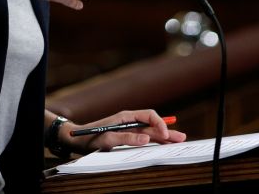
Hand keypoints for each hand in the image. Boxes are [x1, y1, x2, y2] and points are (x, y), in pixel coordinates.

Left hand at [63, 110, 185, 152]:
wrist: (77, 139)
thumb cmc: (90, 138)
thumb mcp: (107, 139)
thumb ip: (126, 138)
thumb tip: (146, 138)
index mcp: (126, 116)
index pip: (149, 115)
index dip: (160, 124)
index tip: (165, 135)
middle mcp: (129, 120)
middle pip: (152, 124)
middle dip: (167, 130)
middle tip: (181, 138)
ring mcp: (129, 128)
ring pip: (150, 131)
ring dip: (164, 136)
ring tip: (178, 140)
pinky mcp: (127, 135)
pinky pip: (144, 137)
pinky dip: (155, 140)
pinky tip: (164, 144)